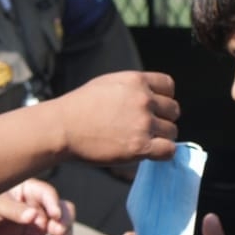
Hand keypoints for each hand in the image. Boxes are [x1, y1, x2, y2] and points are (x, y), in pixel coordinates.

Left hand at [0, 179, 73, 234]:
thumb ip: (14, 211)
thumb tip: (33, 216)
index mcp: (30, 190)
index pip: (49, 195)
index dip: (55, 204)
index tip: (55, 215)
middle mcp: (37, 206)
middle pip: (62, 211)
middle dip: (65, 221)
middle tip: (57, 231)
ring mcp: (37, 225)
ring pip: (60, 229)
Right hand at [53, 71, 178, 164]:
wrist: (61, 127)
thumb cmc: (79, 107)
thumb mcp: (108, 84)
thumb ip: (132, 88)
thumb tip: (151, 99)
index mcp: (136, 81)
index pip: (169, 86)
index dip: (163, 99)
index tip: (153, 109)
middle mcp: (143, 99)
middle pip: (173, 110)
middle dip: (163, 119)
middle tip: (145, 129)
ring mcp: (143, 123)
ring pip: (172, 132)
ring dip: (161, 138)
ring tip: (141, 141)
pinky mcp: (139, 146)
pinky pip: (169, 150)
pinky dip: (163, 153)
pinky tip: (150, 153)